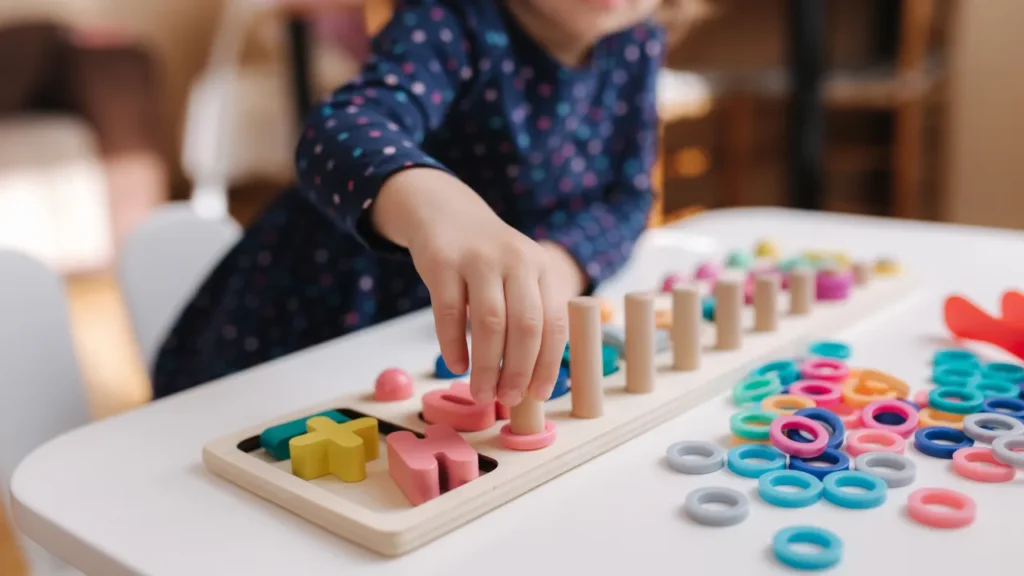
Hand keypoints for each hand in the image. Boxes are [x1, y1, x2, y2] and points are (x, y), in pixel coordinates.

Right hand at [372, 168, 573, 405]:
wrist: (444, 213)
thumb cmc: (486, 259)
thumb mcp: (518, 274)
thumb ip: (527, 314)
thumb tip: (530, 379)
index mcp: (541, 267)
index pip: (554, 322)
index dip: (548, 363)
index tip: (539, 394)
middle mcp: (516, 259)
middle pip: (525, 325)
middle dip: (519, 370)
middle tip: (507, 399)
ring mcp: (479, 259)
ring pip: (490, 322)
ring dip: (487, 366)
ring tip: (482, 392)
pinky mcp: (443, 262)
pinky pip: (450, 313)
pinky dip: (453, 345)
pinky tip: (456, 365)